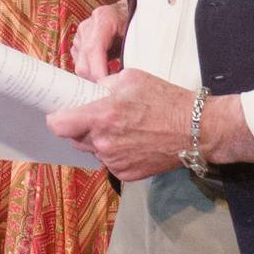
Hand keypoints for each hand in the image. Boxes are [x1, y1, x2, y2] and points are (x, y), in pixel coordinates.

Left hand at [46, 69, 192, 180]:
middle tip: (96, 116)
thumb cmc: (166, 100)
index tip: (59, 113)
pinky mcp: (126, 174)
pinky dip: (113, 152)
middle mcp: (104, 143)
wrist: (197, 130)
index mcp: (102, 117)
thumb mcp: (131, 78)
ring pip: (91, 150)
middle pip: (74, 138)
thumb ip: (102, 84)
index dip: (56, 118)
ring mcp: (115, 161)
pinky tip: (131, 141)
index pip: (59, 125)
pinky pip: (108, 162)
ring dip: (97, 140)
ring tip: (120, 127)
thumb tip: (88, 90)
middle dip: (79, 127)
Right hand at [71, 0, 127, 80]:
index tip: (109, 87)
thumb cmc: (135, 22)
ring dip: (94, 76)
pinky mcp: (78, 43)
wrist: (127, 11)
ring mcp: (80, 35)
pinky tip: (104, 68)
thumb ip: (130, 52)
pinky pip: (80, 64)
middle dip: (96, 79)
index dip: (99, 71)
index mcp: (103, 19)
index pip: (94, 50)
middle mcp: (87, 26)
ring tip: (111, 78)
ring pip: (80, 66)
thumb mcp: (137, 34)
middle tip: (113, 88)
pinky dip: (91, 70)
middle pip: (83, 63)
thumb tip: (125, 77)